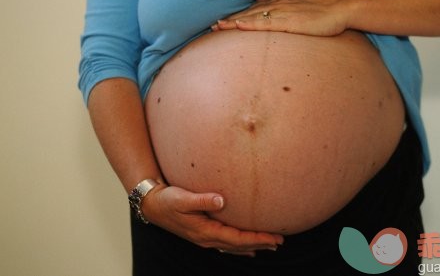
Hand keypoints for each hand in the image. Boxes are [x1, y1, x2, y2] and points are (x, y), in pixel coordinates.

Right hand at [142, 185, 283, 256]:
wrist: (151, 205)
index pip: (237, 239)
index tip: (275, 238)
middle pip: (238, 245)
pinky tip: (247, 248)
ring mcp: (204, 238)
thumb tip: (222, 200)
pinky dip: (239, 247)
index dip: (257, 238)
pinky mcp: (202, 233)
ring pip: (233, 246)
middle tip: (280, 242)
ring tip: (270, 246)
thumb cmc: (167, 199)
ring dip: (252, 246)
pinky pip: (226, 244)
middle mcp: (206, 238)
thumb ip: (202, 200)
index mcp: (205, 231)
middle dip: (260, 243)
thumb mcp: (182, 198)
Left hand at [212, 0, 350, 35]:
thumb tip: (267, 11)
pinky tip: (238, 25)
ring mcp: (281, 12)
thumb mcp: (297, 9)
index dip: (235, 17)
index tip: (220, 23)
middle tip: (212, 28)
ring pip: (252, 17)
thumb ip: (282, 11)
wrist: (339, 10)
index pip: (251, 10)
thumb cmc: (320, 12)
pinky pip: (265, 22)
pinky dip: (250, 23)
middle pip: (247, 13)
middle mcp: (276, 5)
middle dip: (229, 20)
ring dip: (233, 22)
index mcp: (277, 3)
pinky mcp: (288, 21)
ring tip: (218, 27)